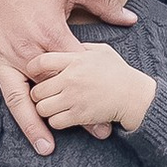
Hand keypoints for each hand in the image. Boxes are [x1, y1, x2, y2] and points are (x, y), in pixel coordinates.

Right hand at [0, 0, 131, 152]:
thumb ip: (102, 4)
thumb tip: (131, 19)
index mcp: (50, 36)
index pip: (77, 72)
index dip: (95, 93)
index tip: (110, 113)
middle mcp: (25, 54)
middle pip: (51, 93)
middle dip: (71, 117)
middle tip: (92, 136)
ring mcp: (0, 60)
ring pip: (16, 101)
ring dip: (31, 126)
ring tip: (46, 148)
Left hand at [26, 41, 156, 141]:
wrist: (134, 96)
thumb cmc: (119, 73)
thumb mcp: (102, 51)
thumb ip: (81, 47)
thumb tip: (66, 44)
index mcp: (75, 60)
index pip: (41, 62)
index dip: (33, 69)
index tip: (35, 74)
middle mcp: (72, 78)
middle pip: (37, 90)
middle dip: (39, 94)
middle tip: (46, 95)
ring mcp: (74, 98)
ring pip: (42, 108)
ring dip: (46, 110)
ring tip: (54, 107)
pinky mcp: (79, 115)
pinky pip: (55, 122)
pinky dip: (57, 121)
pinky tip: (65, 116)